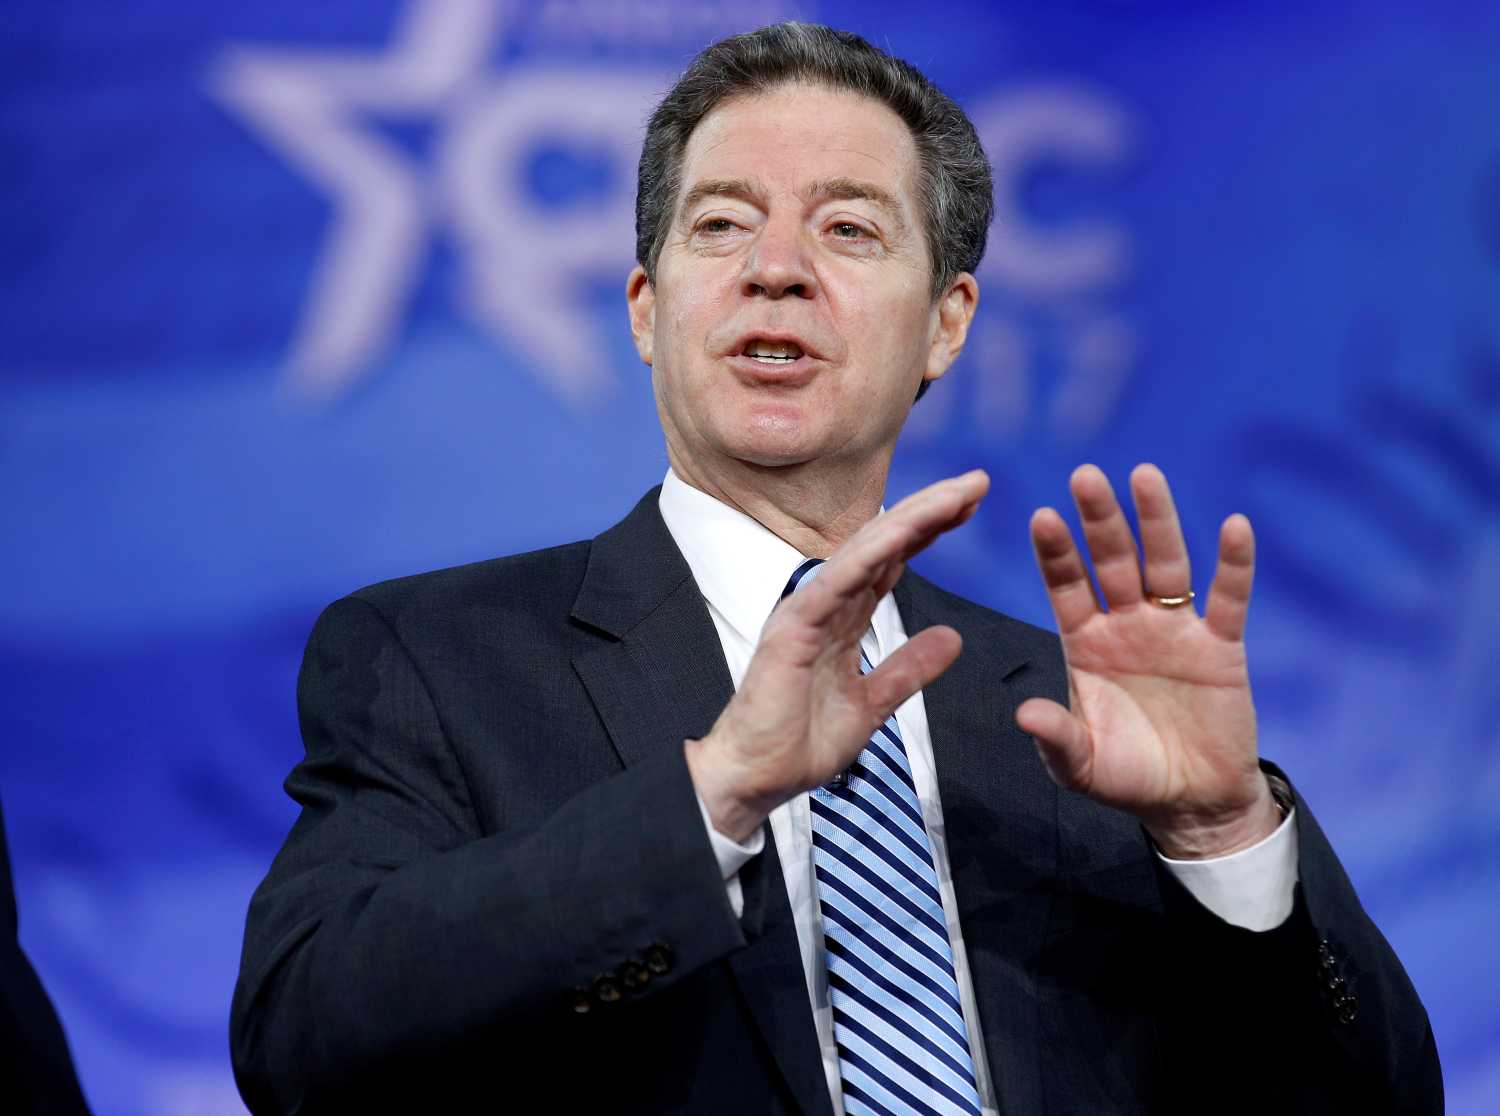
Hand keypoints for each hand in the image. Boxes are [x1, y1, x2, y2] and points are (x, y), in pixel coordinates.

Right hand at [687, 470, 990, 841]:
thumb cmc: (798, 743)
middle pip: (885, 543)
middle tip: (977, 481)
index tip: (972, 505)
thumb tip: (953, 638)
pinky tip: (903, 532)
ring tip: (955, 495)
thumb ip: (909, 669)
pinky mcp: (793, 628)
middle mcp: (826, 603)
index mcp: (844, 617)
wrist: (753, 779)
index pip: (893, 561)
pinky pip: (836, 583)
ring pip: (865, 551)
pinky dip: (869, 554)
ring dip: (911, 519)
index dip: (931, 531)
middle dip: (931, 510)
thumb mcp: (872, 704)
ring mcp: (808, 610)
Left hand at [1017, 464, 1277, 858]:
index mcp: (1086, 643)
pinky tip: (1233, 526)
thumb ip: (1056, 737)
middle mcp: (1127, 625)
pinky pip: (1230, 600)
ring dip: (1158, 522)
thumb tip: (1025, 714)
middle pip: (1113, 561)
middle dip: (1100, 520)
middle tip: (1085, 474)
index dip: (1057, 554)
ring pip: (1166, 566)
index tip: (1042, 515)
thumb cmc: (1127, 778)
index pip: (1067, 586)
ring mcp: (1175, 631)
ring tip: (1145, 475)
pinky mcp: (1222, 648)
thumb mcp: (1081, 766)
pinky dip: (1234, 565)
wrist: (1191, 802)